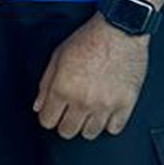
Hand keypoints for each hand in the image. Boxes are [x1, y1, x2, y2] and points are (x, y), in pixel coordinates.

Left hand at [34, 14, 148, 139]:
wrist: (119, 30)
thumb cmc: (88, 39)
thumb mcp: (58, 56)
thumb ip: (45, 84)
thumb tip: (38, 106)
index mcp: (62, 88)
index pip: (48, 121)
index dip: (48, 117)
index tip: (53, 112)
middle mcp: (82, 101)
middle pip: (68, 131)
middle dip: (65, 123)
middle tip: (70, 112)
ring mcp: (105, 106)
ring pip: (90, 134)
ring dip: (87, 124)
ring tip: (88, 110)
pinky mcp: (125, 105)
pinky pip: (114, 129)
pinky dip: (109, 123)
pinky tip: (106, 110)